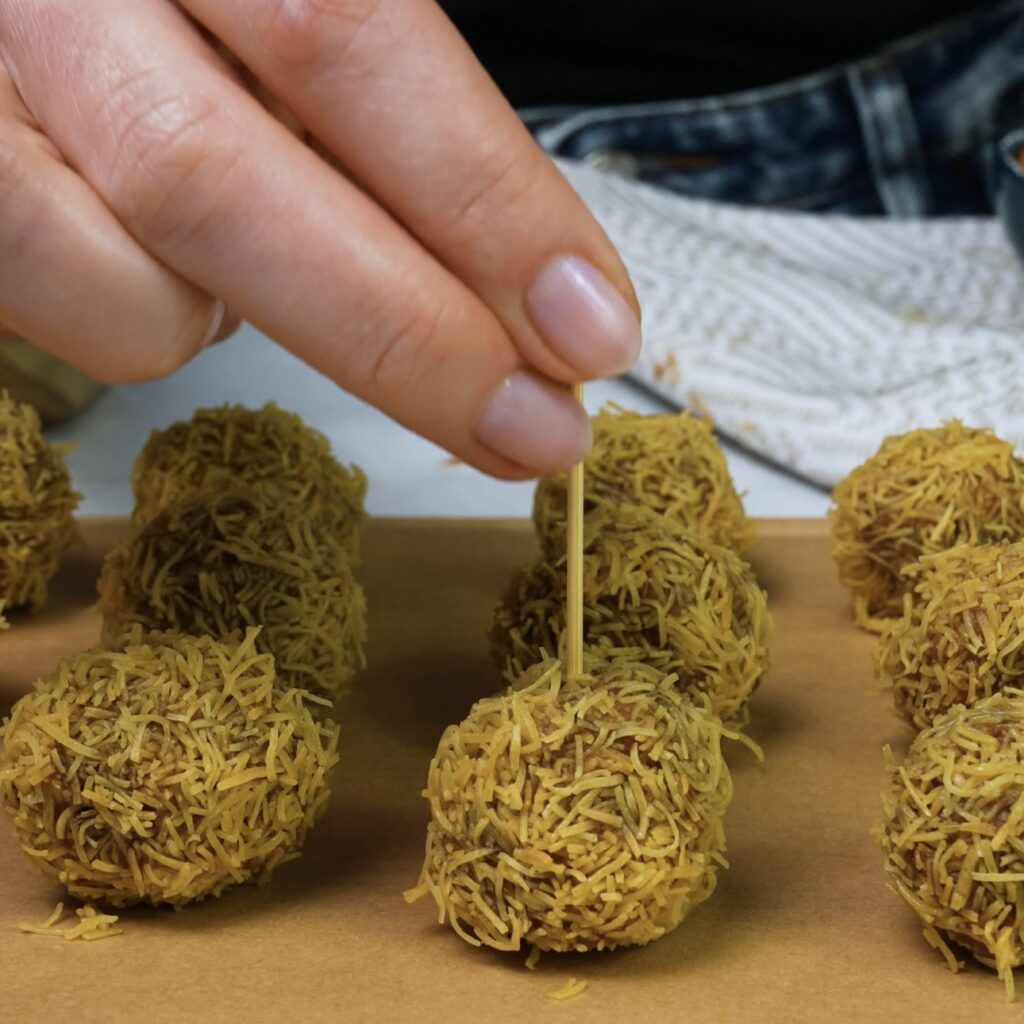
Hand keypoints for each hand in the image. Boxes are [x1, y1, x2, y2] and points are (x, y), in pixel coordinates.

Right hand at [0, 0, 640, 476]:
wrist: (36, 0)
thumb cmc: (190, 18)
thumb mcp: (282, 19)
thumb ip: (375, 107)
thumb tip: (518, 288)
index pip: (348, 35)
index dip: (483, 200)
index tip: (589, 325)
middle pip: (214, 176)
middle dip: (410, 335)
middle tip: (536, 428)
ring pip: (125, 283)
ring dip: (243, 313)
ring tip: (261, 247)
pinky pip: (67, 311)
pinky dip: (149, 311)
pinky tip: (156, 245)